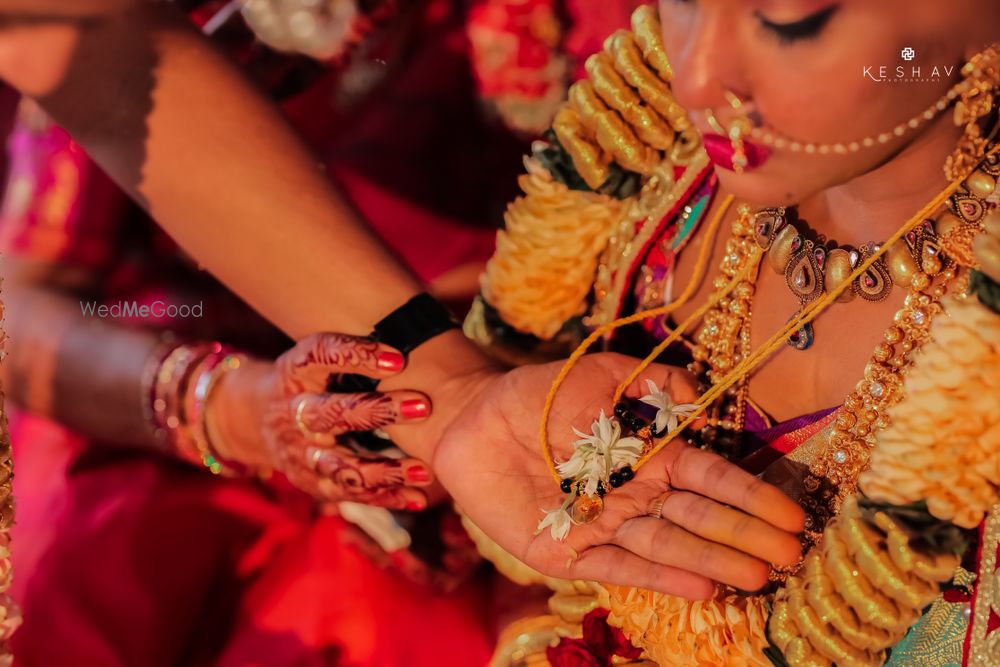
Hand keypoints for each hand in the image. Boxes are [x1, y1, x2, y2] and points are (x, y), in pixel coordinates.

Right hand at [211, 333, 436, 509]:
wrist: (263, 418)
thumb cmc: (316, 378)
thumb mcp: (322, 356)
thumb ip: (361, 350)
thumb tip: (430, 324)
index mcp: (297, 370)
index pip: (321, 355)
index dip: (356, 355)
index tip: (399, 358)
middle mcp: (295, 411)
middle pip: (331, 414)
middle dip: (378, 411)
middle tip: (424, 406)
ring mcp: (302, 452)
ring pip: (341, 466)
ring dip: (385, 470)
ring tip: (424, 471)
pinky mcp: (312, 482)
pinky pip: (350, 495)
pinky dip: (385, 497)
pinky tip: (417, 496)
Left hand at [419, 352, 805, 597]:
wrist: (473, 421)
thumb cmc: (538, 394)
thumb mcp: (598, 373)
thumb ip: (650, 383)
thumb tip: (701, 398)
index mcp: (647, 454)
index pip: (710, 476)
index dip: (749, 495)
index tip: (791, 514)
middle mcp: (634, 495)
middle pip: (699, 517)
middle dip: (745, 535)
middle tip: (791, 555)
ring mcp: (603, 526)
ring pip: (667, 546)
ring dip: (713, 562)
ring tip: (757, 577)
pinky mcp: (567, 552)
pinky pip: (618, 566)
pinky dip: (658, 578)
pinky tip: (700, 588)